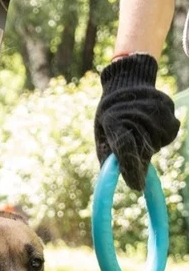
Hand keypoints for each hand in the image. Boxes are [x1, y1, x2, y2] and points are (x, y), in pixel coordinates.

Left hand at [94, 54, 179, 191]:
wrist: (126, 84)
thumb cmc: (110, 116)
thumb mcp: (102, 135)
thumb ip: (109, 156)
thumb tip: (116, 178)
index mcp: (113, 120)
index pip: (125, 148)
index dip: (131, 169)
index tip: (136, 186)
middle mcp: (135, 113)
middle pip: (144, 149)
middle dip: (139, 159)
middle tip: (133, 160)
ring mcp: (154, 109)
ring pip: (158, 143)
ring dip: (150, 145)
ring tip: (139, 131)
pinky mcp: (168, 107)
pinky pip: (169, 134)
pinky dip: (161, 136)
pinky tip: (151, 125)